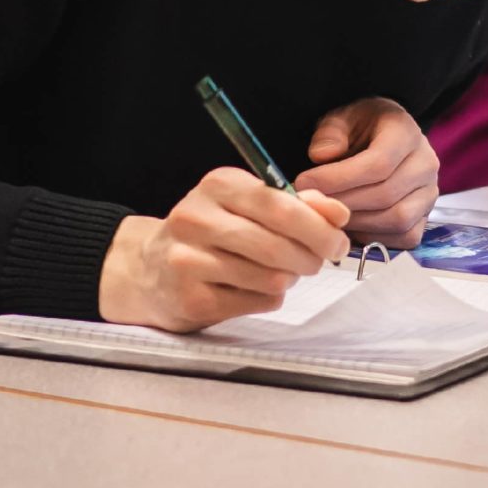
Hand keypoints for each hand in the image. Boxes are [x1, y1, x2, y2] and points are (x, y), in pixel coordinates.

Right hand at [96, 168, 349, 330]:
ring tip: (283, 273)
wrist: (148, 270)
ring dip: (289, 279)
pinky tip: (256, 289)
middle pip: (276, 244)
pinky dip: (268, 298)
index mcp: (218, 185)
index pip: (280, 205)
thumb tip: (339, 214)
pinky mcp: (190, 298)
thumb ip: (297, 205)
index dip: (318, 226)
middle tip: (319, 262)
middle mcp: (197, 218)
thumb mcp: (248, 206)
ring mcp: (189, 260)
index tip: (338, 240)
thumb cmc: (210, 234)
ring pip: (270, 277)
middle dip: (311, 257)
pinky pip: (255, 302)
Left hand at [297, 97, 438, 249]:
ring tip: (328, 214)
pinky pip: (404, 237)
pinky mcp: (425, 218)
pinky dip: (375, 237)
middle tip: (310, 204)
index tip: (304, 181)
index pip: (379, 163)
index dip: (339, 178)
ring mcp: (429, 193)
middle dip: (342, 203)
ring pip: (397, 219)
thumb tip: (321, 155)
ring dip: (356, 222)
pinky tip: (351, 225)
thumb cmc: (359, 130)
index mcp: (406, 132)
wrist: (382, 140)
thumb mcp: (341, 119)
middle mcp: (426, 163)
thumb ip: (330, 133)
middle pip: (386, 194)